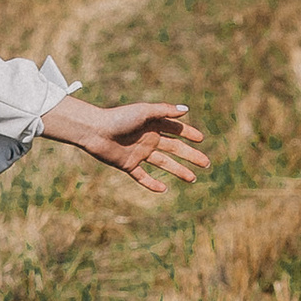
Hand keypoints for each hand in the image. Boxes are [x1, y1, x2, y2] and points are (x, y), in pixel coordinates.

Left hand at [45, 97, 210, 192]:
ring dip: (179, 171)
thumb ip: (165, 110)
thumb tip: (186, 110)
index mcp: (153, 124)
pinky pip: (143, 177)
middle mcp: (149, 138)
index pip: (176, 130)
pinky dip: (152, 184)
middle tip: (206, 163)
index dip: (189, 134)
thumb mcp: (144, 112)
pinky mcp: (129, 164)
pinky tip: (163, 190)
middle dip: (191, 156)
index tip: (201, 139)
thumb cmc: (119, 118)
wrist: (95, 131)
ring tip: (193, 178)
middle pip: (175, 148)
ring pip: (164, 163)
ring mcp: (140, 153)